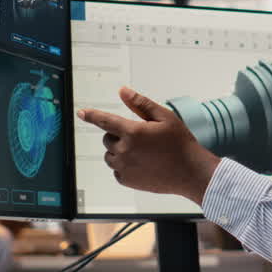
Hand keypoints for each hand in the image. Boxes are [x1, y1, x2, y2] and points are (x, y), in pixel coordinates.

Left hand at [77, 86, 220, 204]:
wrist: (190, 172)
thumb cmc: (180, 143)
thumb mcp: (164, 117)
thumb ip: (141, 103)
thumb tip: (123, 91)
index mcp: (132, 132)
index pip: (105, 121)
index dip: (91, 115)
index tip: (82, 113)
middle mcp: (125, 150)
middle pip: (108, 139)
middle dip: (119, 136)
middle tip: (141, 138)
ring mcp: (124, 167)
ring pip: (110, 155)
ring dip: (120, 151)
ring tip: (143, 153)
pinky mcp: (126, 180)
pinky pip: (116, 170)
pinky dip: (124, 166)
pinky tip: (142, 164)